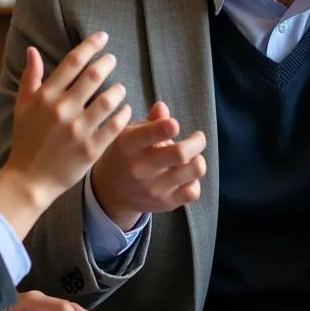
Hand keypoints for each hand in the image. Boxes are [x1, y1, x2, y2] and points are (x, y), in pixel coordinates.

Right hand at [1, 31, 130, 208]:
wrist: (29, 180)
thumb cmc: (26, 141)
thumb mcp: (22, 107)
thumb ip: (31, 77)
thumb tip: (32, 50)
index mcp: (45, 97)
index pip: (73, 62)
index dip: (90, 46)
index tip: (102, 38)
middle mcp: (62, 110)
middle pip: (94, 76)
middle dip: (107, 63)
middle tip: (113, 59)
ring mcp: (78, 130)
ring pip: (109, 99)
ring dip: (118, 89)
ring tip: (119, 87)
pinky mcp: (91, 149)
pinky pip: (115, 125)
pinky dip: (124, 113)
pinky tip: (125, 109)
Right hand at [89, 101, 205, 231]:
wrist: (110, 193)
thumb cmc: (125, 155)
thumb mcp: (129, 134)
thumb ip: (150, 121)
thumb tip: (162, 107)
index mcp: (128, 144)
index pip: (149, 134)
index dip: (167, 127)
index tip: (175, 125)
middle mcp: (140, 167)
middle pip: (180, 153)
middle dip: (196, 141)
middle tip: (197, 137)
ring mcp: (153, 188)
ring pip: (193, 171)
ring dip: (198, 160)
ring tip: (193, 157)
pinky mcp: (165, 203)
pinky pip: (193, 191)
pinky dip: (195, 180)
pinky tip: (186, 175)